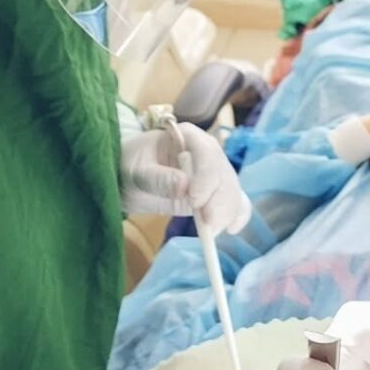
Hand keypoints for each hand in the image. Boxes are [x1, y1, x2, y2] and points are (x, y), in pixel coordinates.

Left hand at [120, 123, 251, 235]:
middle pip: (224, 175)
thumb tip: (183, 187)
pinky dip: (237, 215)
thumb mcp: (137, 171)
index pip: (207, 155)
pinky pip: (235, 201)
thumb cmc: (132, 165)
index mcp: (189, 137)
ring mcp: (215, 173)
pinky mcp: (217, 193)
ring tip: (211, 232)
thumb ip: (158, 178)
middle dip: (220, 202)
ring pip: (231, 191)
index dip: (206, 179)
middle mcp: (208, 153)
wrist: (133, 177)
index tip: (195, 202)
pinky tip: (232, 228)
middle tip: (209, 225)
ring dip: (226, 213)